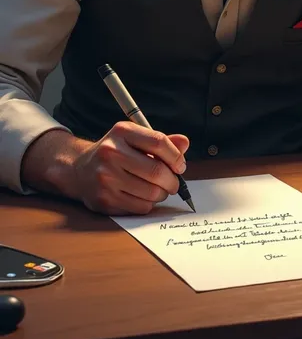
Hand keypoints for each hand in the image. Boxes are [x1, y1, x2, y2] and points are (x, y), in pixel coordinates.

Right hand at [72, 122, 188, 214]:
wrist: (79, 170)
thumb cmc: (116, 152)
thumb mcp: (135, 138)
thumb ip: (161, 141)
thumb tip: (184, 143)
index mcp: (122, 132)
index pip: (159, 142)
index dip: (176, 157)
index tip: (180, 166)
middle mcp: (111, 152)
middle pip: (157, 171)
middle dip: (172, 180)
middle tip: (174, 182)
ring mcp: (106, 177)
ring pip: (151, 192)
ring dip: (162, 193)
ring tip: (158, 189)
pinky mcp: (104, 200)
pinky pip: (141, 207)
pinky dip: (149, 203)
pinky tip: (144, 196)